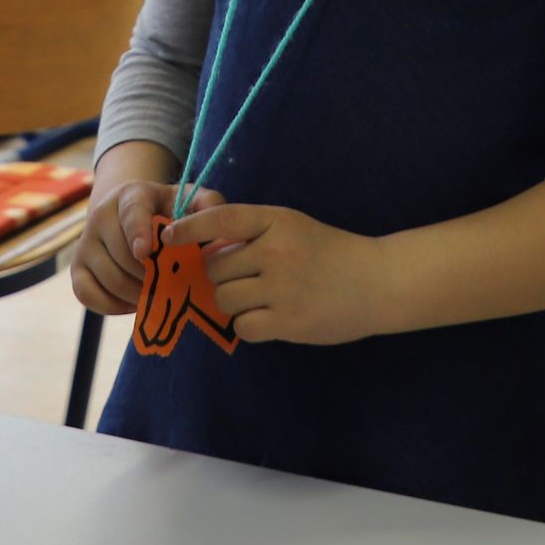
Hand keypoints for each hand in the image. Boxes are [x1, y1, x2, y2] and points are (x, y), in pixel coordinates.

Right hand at [69, 178, 219, 316]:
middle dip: (150, 276)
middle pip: (122, 255)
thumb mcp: (189, 199)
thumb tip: (216, 221)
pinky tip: (133, 302)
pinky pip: (87, 294)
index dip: (138, 233)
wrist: (132, 212)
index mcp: (132, 194)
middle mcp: (101, 214)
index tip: (145, 253)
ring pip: (108, 277)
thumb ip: (208, 204)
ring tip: (157, 292)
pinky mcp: (76, 266)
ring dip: (137, 293)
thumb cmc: (167, 210)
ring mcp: (86, 241)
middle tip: (172, 285)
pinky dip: (111, 306)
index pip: (132, 212)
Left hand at [161, 203, 389, 345]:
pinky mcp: (288, 321)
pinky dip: (250, 324)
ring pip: (225, 298)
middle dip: (221, 276)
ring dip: (233, 301)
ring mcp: (281, 288)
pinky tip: (270, 317)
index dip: (189, 228)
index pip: (221, 219)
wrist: (376, 282)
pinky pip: (243, 325)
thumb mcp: (293, 228)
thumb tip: (206, 251)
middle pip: (216, 267)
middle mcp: (276, 251)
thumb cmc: (330, 253)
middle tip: (246, 280)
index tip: (168, 237)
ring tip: (260, 299)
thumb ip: (253, 235)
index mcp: (276, 221)